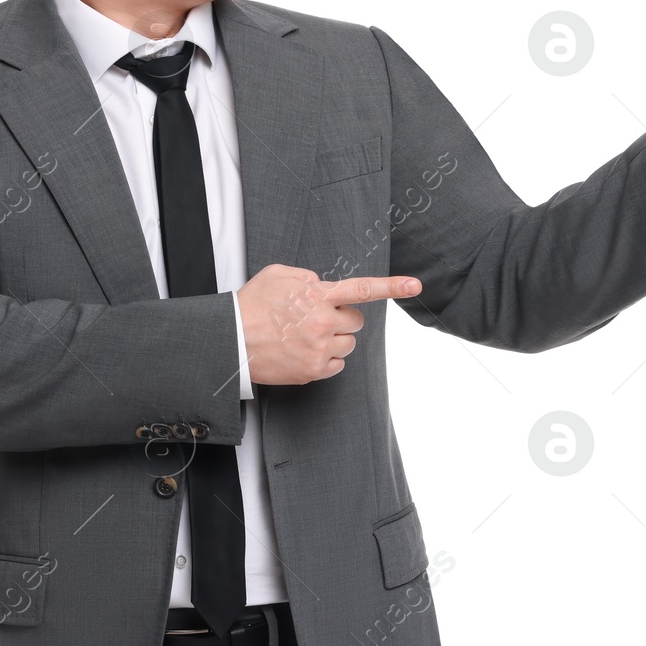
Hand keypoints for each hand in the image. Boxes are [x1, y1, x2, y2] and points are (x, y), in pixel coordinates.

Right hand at [238, 264, 422, 384]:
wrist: (230, 340)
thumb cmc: (251, 305)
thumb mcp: (278, 275)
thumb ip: (307, 277)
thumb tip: (323, 287)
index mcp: (317, 296)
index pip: (362, 289)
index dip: (392, 286)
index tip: (415, 285)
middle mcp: (323, 323)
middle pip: (356, 321)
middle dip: (342, 319)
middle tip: (316, 319)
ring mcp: (320, 349)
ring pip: (348, 345)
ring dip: (334, 340)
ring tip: (304, 337)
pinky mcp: (314, 371)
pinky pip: (337, 365)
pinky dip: (325, 359)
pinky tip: (302, 352)